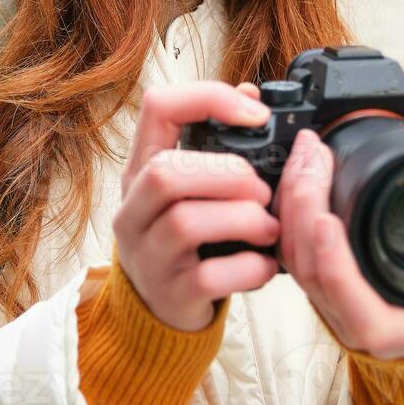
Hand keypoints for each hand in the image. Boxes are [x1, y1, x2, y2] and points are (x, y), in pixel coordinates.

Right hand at [112, 81, 282, 330]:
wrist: (159, 310)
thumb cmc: (184, 239)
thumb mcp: (190, 188)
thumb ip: (216, 144)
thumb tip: (251, 94)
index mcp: (140, 169)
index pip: (157, 108)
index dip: (209, 99)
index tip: (255, 115)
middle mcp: (134, 209)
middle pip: (166, 172)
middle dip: (228, 174)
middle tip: (261, 189)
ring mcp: (147, 255)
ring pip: (185, 223)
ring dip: (243, 219)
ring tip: (269, 227)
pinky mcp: (170, 293)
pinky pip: (207, 276)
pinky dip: (247, 268)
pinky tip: (264, 264)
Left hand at [276, 127, 403, 358]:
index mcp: (388, 324)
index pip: (349, 300)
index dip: (332, 262)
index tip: (325, 220)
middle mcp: (349, 317)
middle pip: (309, 269)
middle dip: (304, 208)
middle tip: (314, 159)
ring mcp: (327, 300)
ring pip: (293, 258)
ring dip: (292, 202)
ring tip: (307, 156)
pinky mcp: (315, 280)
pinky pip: (290, 250)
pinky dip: (289, 210)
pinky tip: (297, 173)